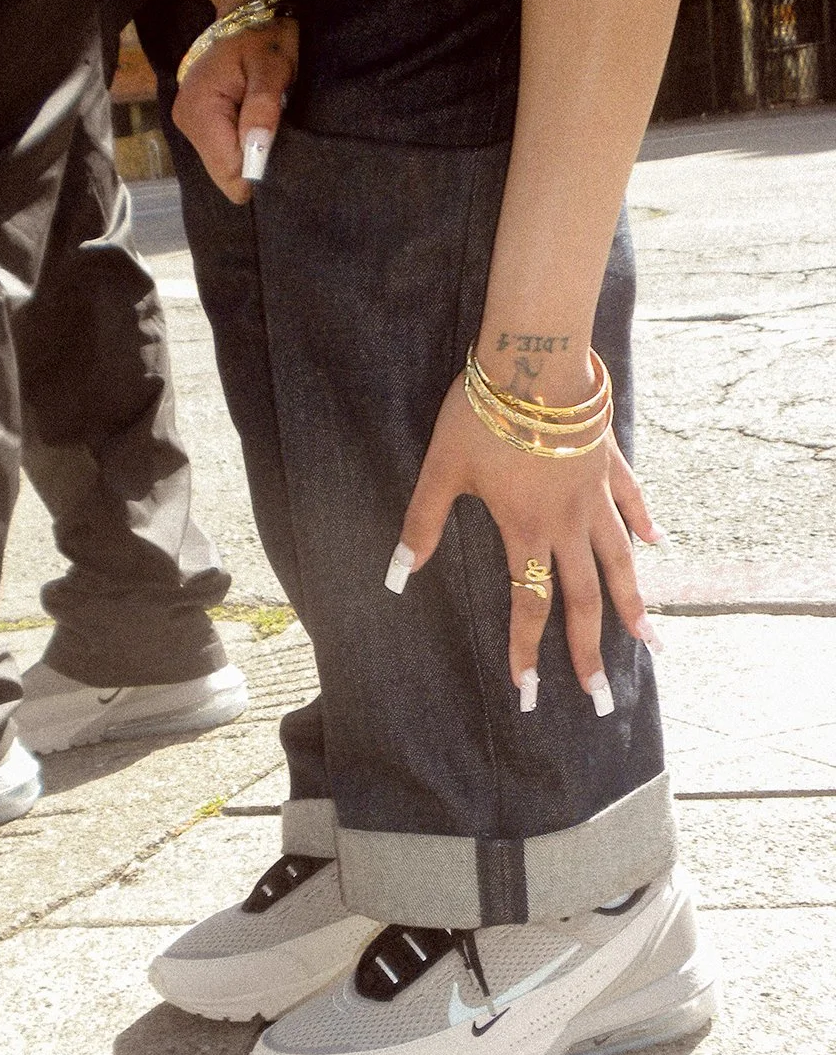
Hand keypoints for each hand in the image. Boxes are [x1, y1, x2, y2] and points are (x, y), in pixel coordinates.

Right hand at [171, 19, 298, 204]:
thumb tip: (256, 152)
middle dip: (252, 161)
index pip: (228, 168)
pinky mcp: (196, 124)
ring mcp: (188, 124)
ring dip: (248, 153)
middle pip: (223, 171)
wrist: (248, 12)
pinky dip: (241, 147)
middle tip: (273, 132)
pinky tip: (252, 126)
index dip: (257, 168)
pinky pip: (221, 153)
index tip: (279, 149)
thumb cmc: (265, 38)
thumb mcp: (272, 69)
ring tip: (263, 123)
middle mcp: (186, 121)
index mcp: (200, 109)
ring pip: (223, 165)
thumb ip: (262, 109)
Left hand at [393, 373, 664, 711]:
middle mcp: (568, 522)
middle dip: (589, 652)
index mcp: (526, 530)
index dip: (526, 649)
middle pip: (583, 599)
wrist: (535, 359)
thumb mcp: (442, 470)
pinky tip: (657, 545)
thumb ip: (422, 523)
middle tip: (600, 696)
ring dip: (633, 604)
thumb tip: (397, 574)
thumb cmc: (483, 413)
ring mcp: (595, 493)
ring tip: (649, 642)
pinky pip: (632, 501)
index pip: (529, 604)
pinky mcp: (608, 461)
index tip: (529, 690)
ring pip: (620, 561)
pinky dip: (644, 524)